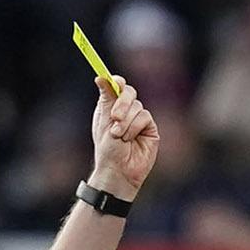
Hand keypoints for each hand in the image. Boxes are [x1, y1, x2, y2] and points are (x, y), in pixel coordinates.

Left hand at [89, 77, 157, 200]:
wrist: (118, 171)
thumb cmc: (107, 150)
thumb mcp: (104, 122)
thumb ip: (106, 99)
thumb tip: (100, 77)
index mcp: (110, 106)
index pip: (116, 86)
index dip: (116, 82)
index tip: (114, 83)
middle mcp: (125, 111)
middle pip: (129, 92)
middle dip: (122, 103)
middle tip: (115, 117)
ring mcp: (138, 119)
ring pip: (136, 106)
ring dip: (126, 122)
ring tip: (119, 137)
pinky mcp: (150, 128)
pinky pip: (144, 116)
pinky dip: (135, 127)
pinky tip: (130, 139)